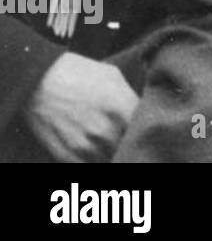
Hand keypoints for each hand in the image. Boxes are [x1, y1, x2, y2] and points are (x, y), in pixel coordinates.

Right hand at [22, 53, 138, 161]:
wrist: (37, 80)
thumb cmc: (78, 73)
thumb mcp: (113, 77)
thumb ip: (131, 97)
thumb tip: (143, 110)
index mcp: (123, 110)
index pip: (146, 131)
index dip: (145, 129)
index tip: (143, 127)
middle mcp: (107, 132)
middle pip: (130, 148)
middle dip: (130, 142)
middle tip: (126, 135)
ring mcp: (86, 147)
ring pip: (111, 160)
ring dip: (113, 154)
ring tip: (110, 142)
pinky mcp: (66, 156)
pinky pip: (89, 167)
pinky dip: (94, 161)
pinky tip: (95, 150)